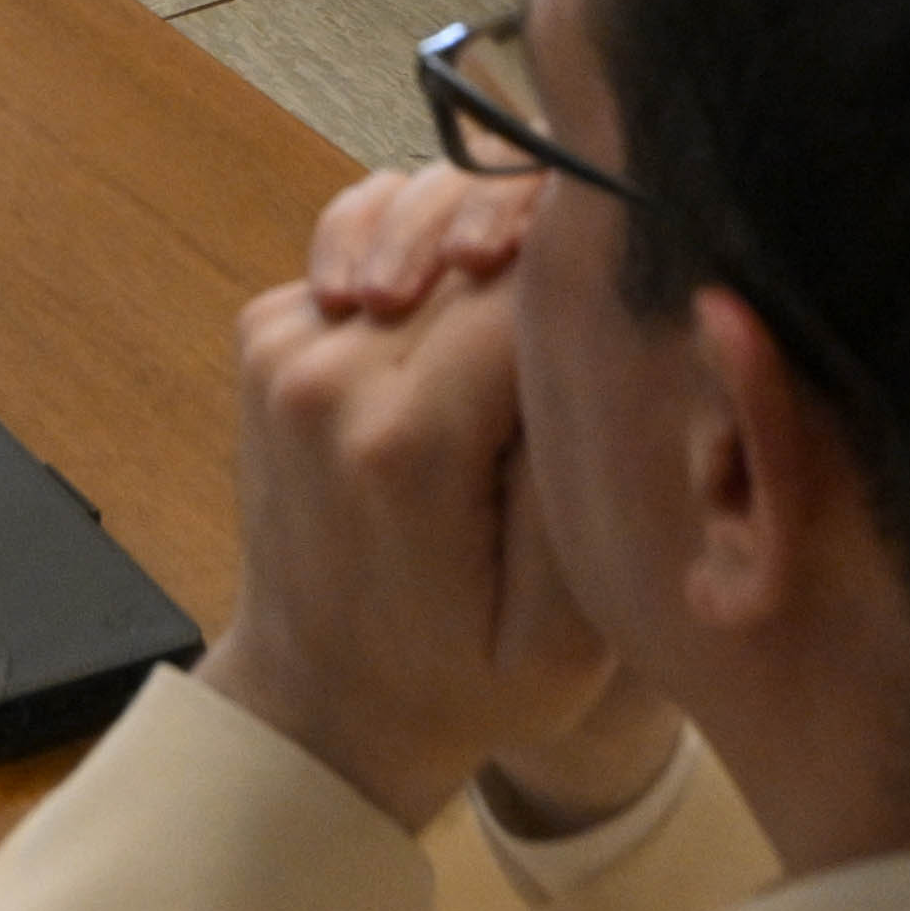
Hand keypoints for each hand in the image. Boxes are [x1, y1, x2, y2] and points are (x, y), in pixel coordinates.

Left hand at [212, 167, 640, 831]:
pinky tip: (455, 311)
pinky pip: (363, 239)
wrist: (321, 697)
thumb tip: (608, 342)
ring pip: (411, 213)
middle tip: (601, 278)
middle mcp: (328, 375)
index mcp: (407, 444)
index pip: (524, 283)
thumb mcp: (565, 638)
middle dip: (542, 237)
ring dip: (475, 231)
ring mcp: (284, 345)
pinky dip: (421, 254)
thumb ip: (585, 483)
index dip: (593, 265)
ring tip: (522, 297)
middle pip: (465, 232)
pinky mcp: (266, 331)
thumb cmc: (461, 680)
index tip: (643, 285)